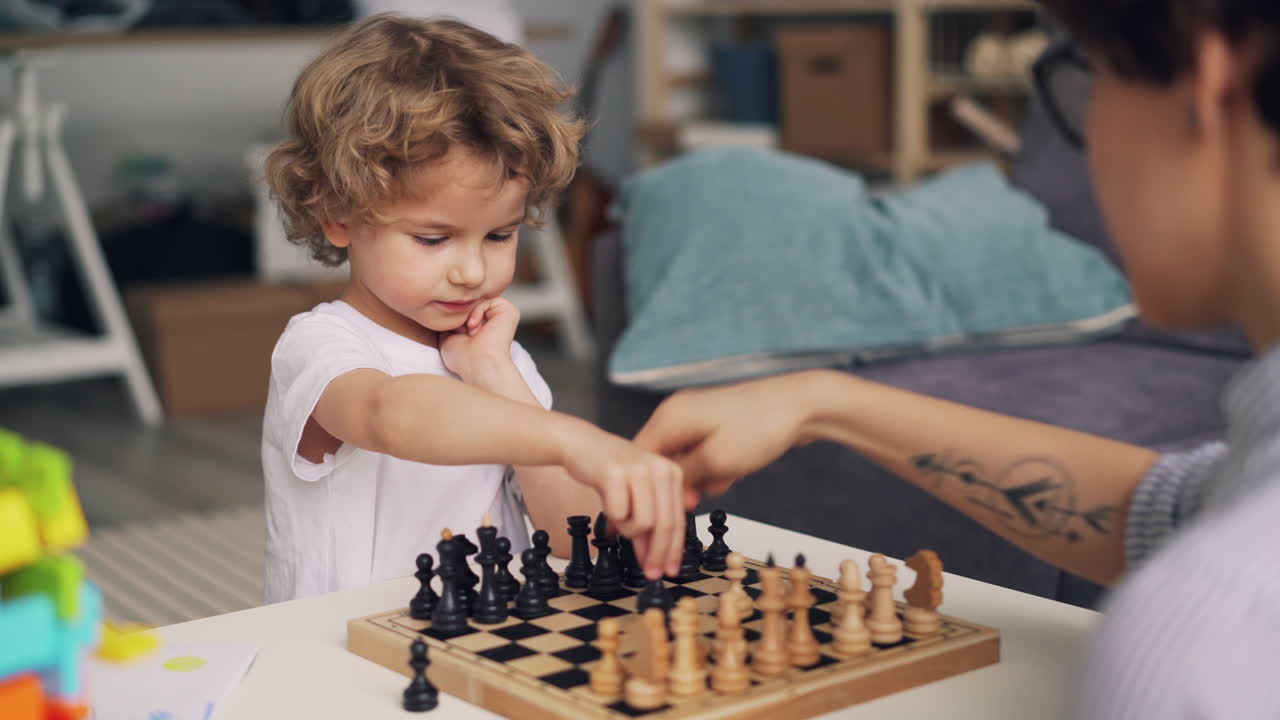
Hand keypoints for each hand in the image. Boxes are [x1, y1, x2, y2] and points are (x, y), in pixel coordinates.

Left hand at [440, 296, 519, 383]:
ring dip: (468, 314)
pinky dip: (476, 311)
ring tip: (470, 331)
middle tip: (461, 331)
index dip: (455, 316)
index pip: (465, 308)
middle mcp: (494, 320)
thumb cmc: (463, 358)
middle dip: (462, 314)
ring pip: (478, 299)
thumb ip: (450, 320)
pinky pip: (487, 299)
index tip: (454, 332)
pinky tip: (475, 327)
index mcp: (483, 326)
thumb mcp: (448, 335)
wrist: (477, 365)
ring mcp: (502, 315)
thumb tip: (446, 305)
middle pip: (471, 301)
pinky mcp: (509, 310)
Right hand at [559, 425, 690, 579]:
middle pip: (666, 525)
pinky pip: (619, 513)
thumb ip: (649, 525)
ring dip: (628, 530)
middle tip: (649, 572)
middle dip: (657, 554)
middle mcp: (660, 468)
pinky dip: (612, 517)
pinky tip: (607, 505)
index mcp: (671, 473)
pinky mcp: (615, 472)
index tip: (670, 571)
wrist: (581, 444)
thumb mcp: (637, 497)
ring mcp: (639, 469)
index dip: (674, 551)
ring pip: (645, 523)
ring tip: (617, 518)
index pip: (679, 521)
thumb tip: (655, 560)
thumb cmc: (610, 472)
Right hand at [633, 373, 819, 497]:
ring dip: (705, 476)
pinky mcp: (717, 424)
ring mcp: (698, 417)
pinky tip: (737, 468)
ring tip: (728, 474)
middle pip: (663, 461)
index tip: (664, 507)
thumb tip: (669, 494)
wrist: (804, 404)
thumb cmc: (761, 426)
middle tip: (707, 489)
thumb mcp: (716, 461)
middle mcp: (678, 413)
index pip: (639, 458)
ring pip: (687, 461)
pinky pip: (705, 455)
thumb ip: (685, 479)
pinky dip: (718, 467)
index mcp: (670, 417)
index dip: (649, 487)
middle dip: (685, 482)